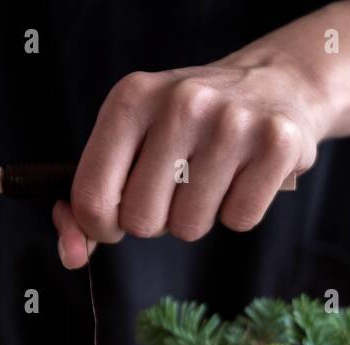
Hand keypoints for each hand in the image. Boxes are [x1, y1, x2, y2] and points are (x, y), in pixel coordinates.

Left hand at [53, 54, 330, 267]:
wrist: (276, 83)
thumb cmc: (190, 127)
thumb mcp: (133, 142)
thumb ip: (93, 201)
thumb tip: (72, 257)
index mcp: (132, 97)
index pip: (93, 198)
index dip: (102, 227)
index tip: (119, 218)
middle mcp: (181, 102)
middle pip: (143, 221)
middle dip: (158, 220)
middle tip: (179, 186)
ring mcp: (232, 122)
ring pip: (190, 227)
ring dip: (199, 217)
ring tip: (215, 177)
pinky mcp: (278, 143)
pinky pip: (239, 221)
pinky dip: (239, 212)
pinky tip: (246, 176)